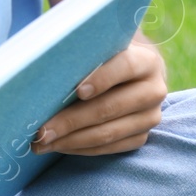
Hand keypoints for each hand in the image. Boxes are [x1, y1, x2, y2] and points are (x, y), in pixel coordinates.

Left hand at [33, 36, 166, 154]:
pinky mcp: (141, 136)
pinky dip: (82, 148)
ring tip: (43, 142)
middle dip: (72, 120)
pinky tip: (59, 146)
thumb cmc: (104, 55)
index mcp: (146, 61)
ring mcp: (150, 117)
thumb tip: (43, 60)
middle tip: (42, 130)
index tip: (77, 91)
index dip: (102, 78)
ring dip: (72, 139)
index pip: (125, 67)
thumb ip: (84, 51)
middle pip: (111, 107)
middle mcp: (153, 91)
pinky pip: (111, 147)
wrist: (131, 73)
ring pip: (109, 132)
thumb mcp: (101, 46)